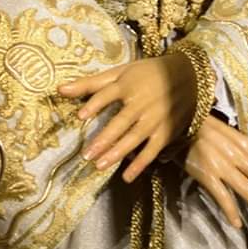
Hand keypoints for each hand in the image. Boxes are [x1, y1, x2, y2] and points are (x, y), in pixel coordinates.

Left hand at [57, 55, 197, 181]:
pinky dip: (141, 163)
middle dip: (104, 139)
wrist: (188, 75)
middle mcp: (141, 103)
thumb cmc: (147, 73)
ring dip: (118, 152)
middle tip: (86, 155)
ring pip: (135, 138)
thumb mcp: (121, 72)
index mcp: (128, 85)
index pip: (109, 95)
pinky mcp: (165, 131)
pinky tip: (127, 176)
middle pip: (121, 121)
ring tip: (100, 165)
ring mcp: (154, 118)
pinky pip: (152, 149)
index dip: (95, 105)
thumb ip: (90, 83)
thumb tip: (59, 89)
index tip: (81, 116)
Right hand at [183, 115, 247, 232]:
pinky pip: (222, 196)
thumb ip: (245, 149)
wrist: (178, 123)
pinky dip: (231, 211)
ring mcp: (222, 165)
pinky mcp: (206, 174)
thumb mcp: (229, 134)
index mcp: (245, 142)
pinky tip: (237, 224)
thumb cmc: (204, 128)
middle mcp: (238, 154)